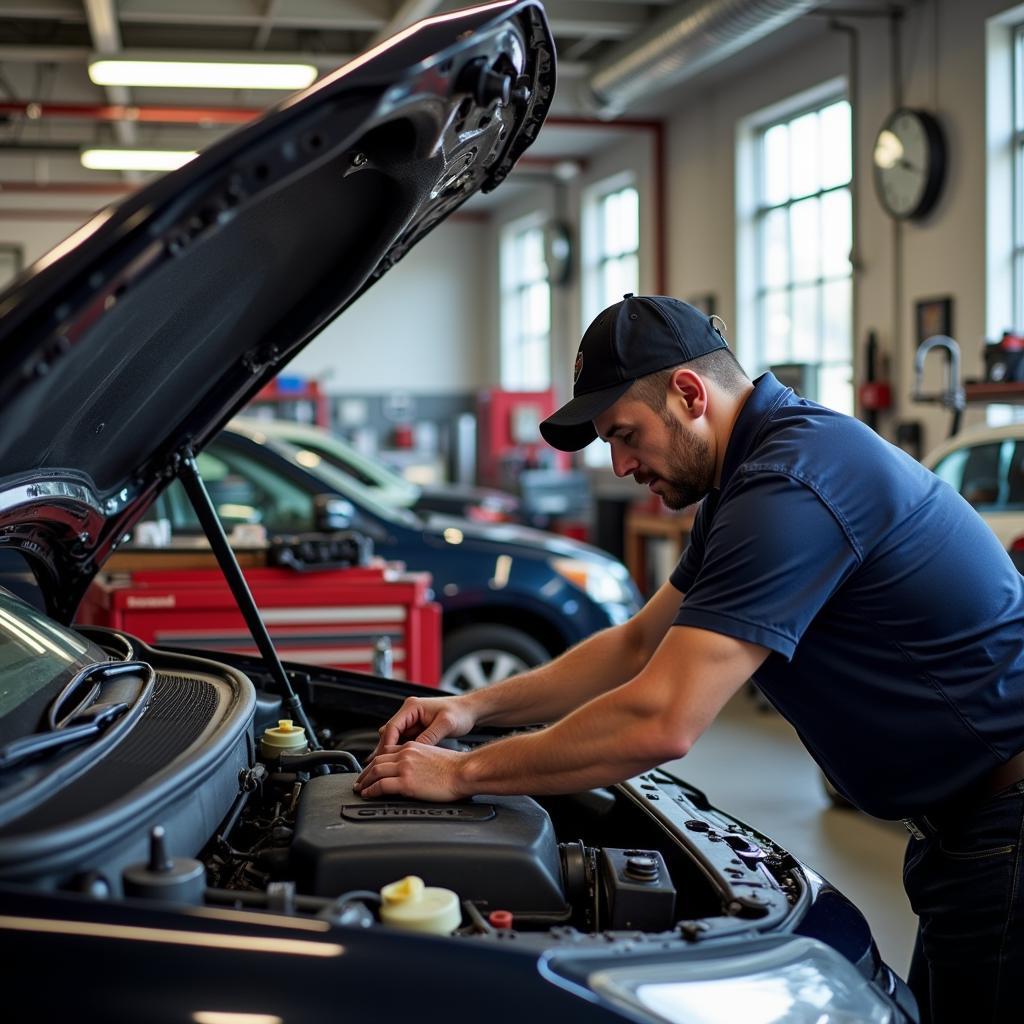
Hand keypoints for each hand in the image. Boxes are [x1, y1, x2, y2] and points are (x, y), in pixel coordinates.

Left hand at [354, 743, 468, 801]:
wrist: (464, 771)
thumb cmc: (456, 767)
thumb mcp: (434, 754)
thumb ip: (419, 758)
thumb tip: (415, 769)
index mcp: (413, 746)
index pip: (387, 751)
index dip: (375, 761)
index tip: (371, 769)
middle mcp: (406, 754)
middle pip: (377, 761)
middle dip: (365, 772)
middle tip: (360, 781)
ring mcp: (405, 767)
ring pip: (375, 772)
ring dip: (365, 781)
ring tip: (361, 789)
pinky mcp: (406, 782)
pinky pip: (381, 786)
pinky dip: (371, 790)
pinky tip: (368, 794)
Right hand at [370, 695, 476, 759]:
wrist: (470, 710)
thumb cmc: (460, 713)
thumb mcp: (446, 724)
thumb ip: (429, 736)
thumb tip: (413, 750)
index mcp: (412, 707)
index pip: (392, 727)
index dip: (387, 744)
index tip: (385, 760)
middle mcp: (409, 712)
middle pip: (389, 733)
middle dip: (385, 751)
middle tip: (381, 768)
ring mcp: (412, 720)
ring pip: (394, 739)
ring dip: (391, 753)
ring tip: (388, 769)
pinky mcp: (416, 728)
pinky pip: (403, 742)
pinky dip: (400, 752)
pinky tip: (399, 764)